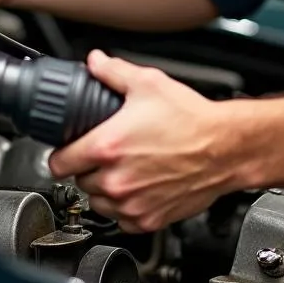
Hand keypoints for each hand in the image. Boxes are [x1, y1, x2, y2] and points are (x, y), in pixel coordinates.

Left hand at [48, 50, 237, 232]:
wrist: (225, 148)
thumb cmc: (191, 120)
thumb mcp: (148, 83)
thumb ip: (113, 71)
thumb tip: (95, 62)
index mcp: (107, 146)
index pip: (58, 162)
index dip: (61, 154)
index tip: (68, 151)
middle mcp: (115, 180)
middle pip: (79, 181)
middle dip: (89, 167)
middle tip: (107, 154)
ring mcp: (131, 204)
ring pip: (98, 202)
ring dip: (104, 189)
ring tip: (124, 170)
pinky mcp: (147, 220)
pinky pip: (121, 220)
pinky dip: (125, 207)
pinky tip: (138, 187)